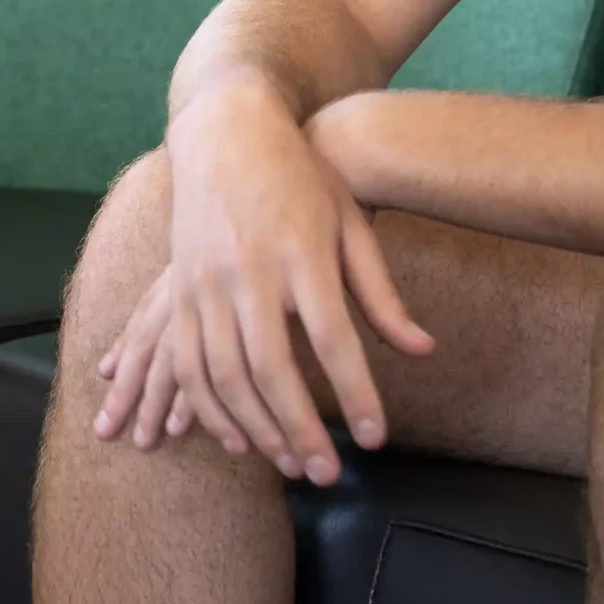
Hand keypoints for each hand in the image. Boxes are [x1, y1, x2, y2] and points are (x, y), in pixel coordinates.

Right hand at [93, 76, 432, 484]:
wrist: (225, 128)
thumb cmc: (298, 175)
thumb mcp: (348, 219)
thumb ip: (380, 291)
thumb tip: (422, 350)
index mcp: (301, 251)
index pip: (332, 338)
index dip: (353, 393)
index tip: (372, 438)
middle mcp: (249, 268)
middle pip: (272, 368)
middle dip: (299, 429)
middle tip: (327, 474)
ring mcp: (206, 279)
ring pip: (224, 373)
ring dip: (256, 428)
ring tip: (290, 464)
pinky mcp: (180, 288)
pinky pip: (187, 361)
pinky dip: (207, 407)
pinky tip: (236, 437)